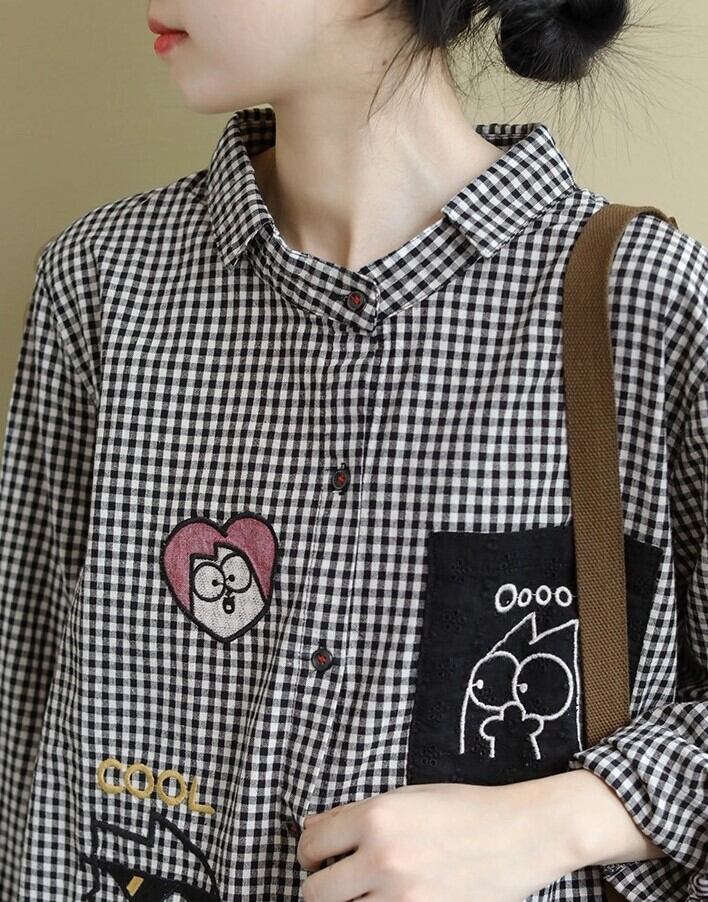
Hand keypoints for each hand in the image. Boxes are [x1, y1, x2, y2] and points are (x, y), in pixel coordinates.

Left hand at [297, 778, 584, 901]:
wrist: (521, 835)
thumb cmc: (465, 809)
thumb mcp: (407, 796)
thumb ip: (354, 812)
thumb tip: (309, 827)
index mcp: (377, 817)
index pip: (311, 844)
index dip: (310, 853)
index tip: (320, 858)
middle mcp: (384, 857)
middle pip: (315, 892)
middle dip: (320, 887)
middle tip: (336, 881)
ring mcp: (403, 897)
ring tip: (363, 893)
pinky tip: (387, 901)